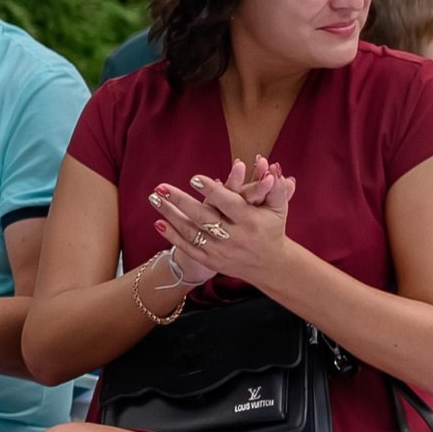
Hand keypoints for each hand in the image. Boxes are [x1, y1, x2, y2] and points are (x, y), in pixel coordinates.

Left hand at [148, 158, 296, 289]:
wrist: (269, 265)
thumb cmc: (271, 228)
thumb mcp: (278, 208)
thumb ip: (274, 188)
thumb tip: (272, 166)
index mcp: (251, 222)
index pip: (229, 204)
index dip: (212, 191)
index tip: (194, 179)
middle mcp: (235, 238)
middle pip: (203, 218)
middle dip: (180, 202)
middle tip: (161, 187)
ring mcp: (221, 251)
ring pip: (191, 232)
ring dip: (170, 215)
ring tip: (154, 198)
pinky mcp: (212, 261)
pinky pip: (188, 248)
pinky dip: (172, 237)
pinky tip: (158, 222)